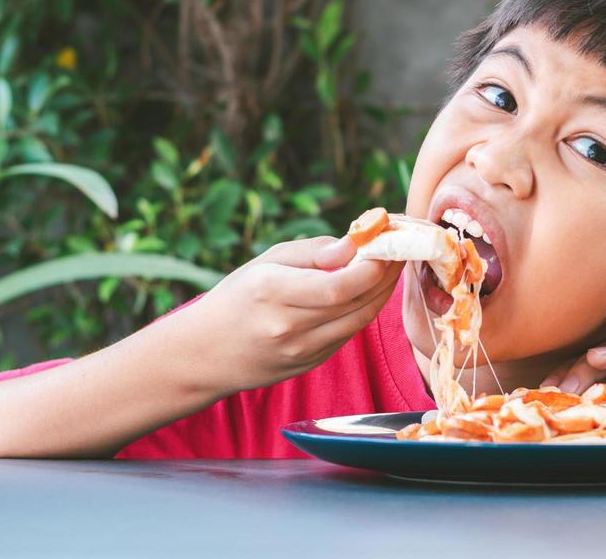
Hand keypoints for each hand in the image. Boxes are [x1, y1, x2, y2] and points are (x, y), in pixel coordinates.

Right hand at [177, 236, 400, 397]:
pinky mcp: (310, 364)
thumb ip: (314, 251)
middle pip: (358, 303)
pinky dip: (363, 309)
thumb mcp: (266, 261)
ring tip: (390, 266)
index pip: (341, 285)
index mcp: (274, 292)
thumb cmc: (235, 297)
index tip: (388, 242)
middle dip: (387, 274)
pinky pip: (347, 333)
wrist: (205, 354)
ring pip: (359, 320)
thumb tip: (356, 244)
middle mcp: (290, 327)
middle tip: (400, 248)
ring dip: (382, 292)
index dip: (373, 265)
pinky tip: (368, 290)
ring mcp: (302, 351)